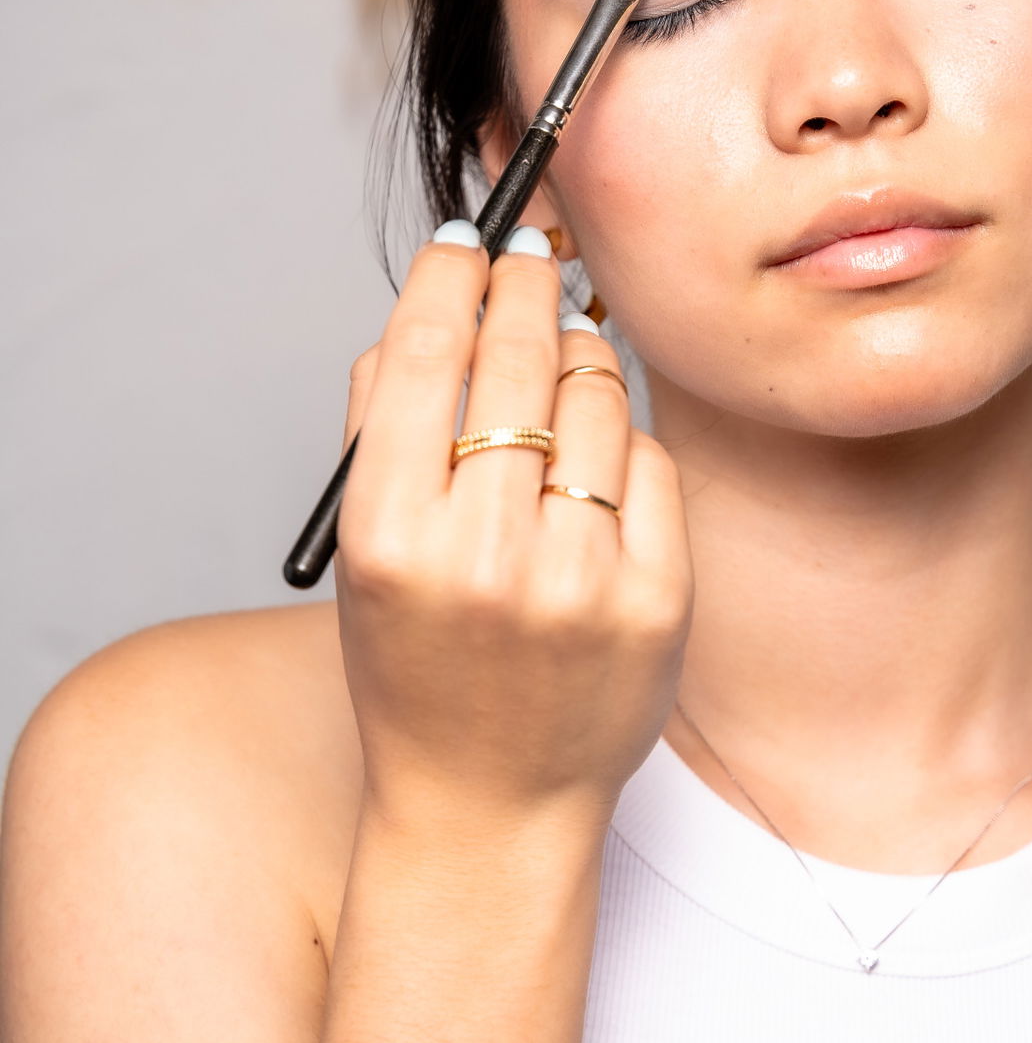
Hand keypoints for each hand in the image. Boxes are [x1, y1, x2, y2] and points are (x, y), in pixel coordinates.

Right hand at [334, 225, 691, 835]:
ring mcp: (580, 579)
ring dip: (580, 356)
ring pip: (597, 396)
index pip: (427, 354)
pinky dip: (623, 443)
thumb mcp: (362, 552)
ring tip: (563, 353)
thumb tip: (433, 300)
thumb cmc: (418, 669)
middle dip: (528, 283)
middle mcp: (485, 554)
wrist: (490, 804)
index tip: (468, 238)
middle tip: (534, 247)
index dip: (453, 275)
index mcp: (391, 537)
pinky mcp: (657, 598)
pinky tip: (596, 455)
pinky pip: (649, 461)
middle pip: (519, 359)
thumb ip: (380, 426)